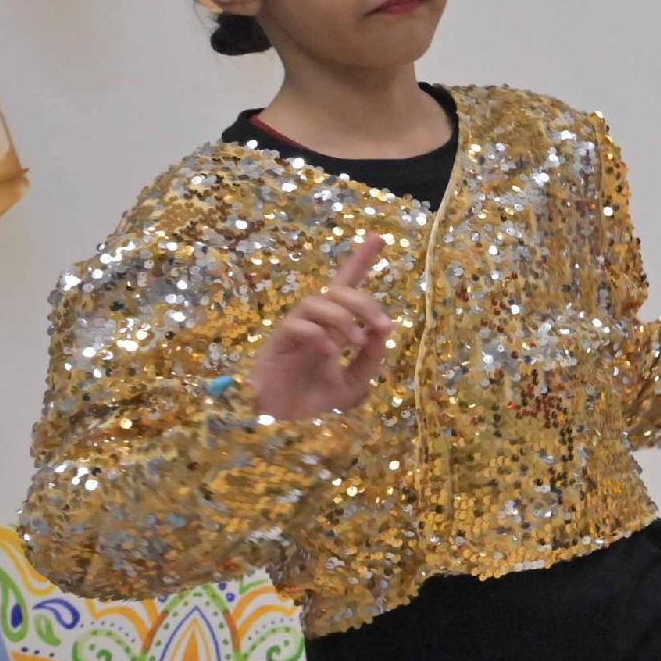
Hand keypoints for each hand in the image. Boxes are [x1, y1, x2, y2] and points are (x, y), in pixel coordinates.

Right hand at [248, 236, 391, 421]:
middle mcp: (313, 321)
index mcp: (332, 325)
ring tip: (357, 342)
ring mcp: (293, 330)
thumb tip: (385, 329)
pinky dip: (319, 335)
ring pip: (315, 301)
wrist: (285, 423)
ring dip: (343, 318)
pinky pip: (296, 326)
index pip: (346, 285)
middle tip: (384, 325)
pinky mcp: (276, 344)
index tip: (377, 237)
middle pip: (336, 289)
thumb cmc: (315, 397)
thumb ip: (371, 357)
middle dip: (364, 301)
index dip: (360, 261)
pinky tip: (333, 353)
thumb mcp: (355, 381)